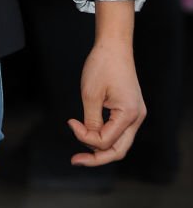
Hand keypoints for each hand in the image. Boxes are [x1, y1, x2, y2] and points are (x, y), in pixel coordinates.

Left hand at [68, 41, 145, 166]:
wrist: (113, 45)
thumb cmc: (102, 65)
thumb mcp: (91, 94)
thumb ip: (90, 121)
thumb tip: (87, 139)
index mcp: (129, 114)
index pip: (106, 141)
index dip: (85, 138)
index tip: (70, 122)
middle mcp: (137, 118)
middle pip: (118, 150)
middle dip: (97, 158)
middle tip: (76, 161)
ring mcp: (136, 115)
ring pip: (120, 143)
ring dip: (101, 149)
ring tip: (81, 153)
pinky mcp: (130, 110)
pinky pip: (119, 132)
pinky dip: (105, 137)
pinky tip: (90, 137)